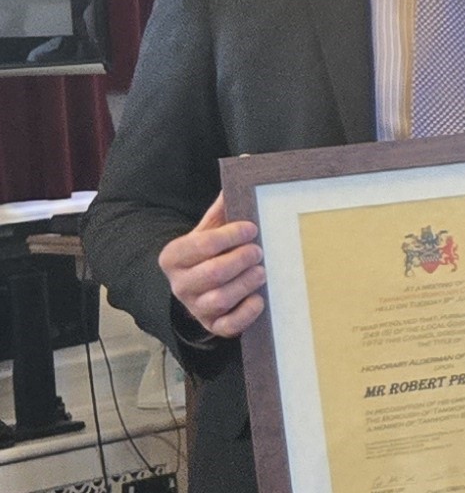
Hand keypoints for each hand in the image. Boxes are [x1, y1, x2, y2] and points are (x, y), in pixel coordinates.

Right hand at [158, 194, 266, 337]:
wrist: (202, 287)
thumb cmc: (210, 253)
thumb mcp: (210, 230)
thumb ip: (222, 207)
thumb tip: (244, 166)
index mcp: (174, 257)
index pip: (200, 245)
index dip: (229, 236)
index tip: (251, 228)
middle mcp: (180, 284)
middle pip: (212, 273)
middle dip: (239, 260)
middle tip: (258, 251)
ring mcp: (196, 307)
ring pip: (220, 299)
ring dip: (245, 284)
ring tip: (262, 271)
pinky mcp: (213, 326)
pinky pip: (228, 326)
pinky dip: (246, 314)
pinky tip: (259, 300)